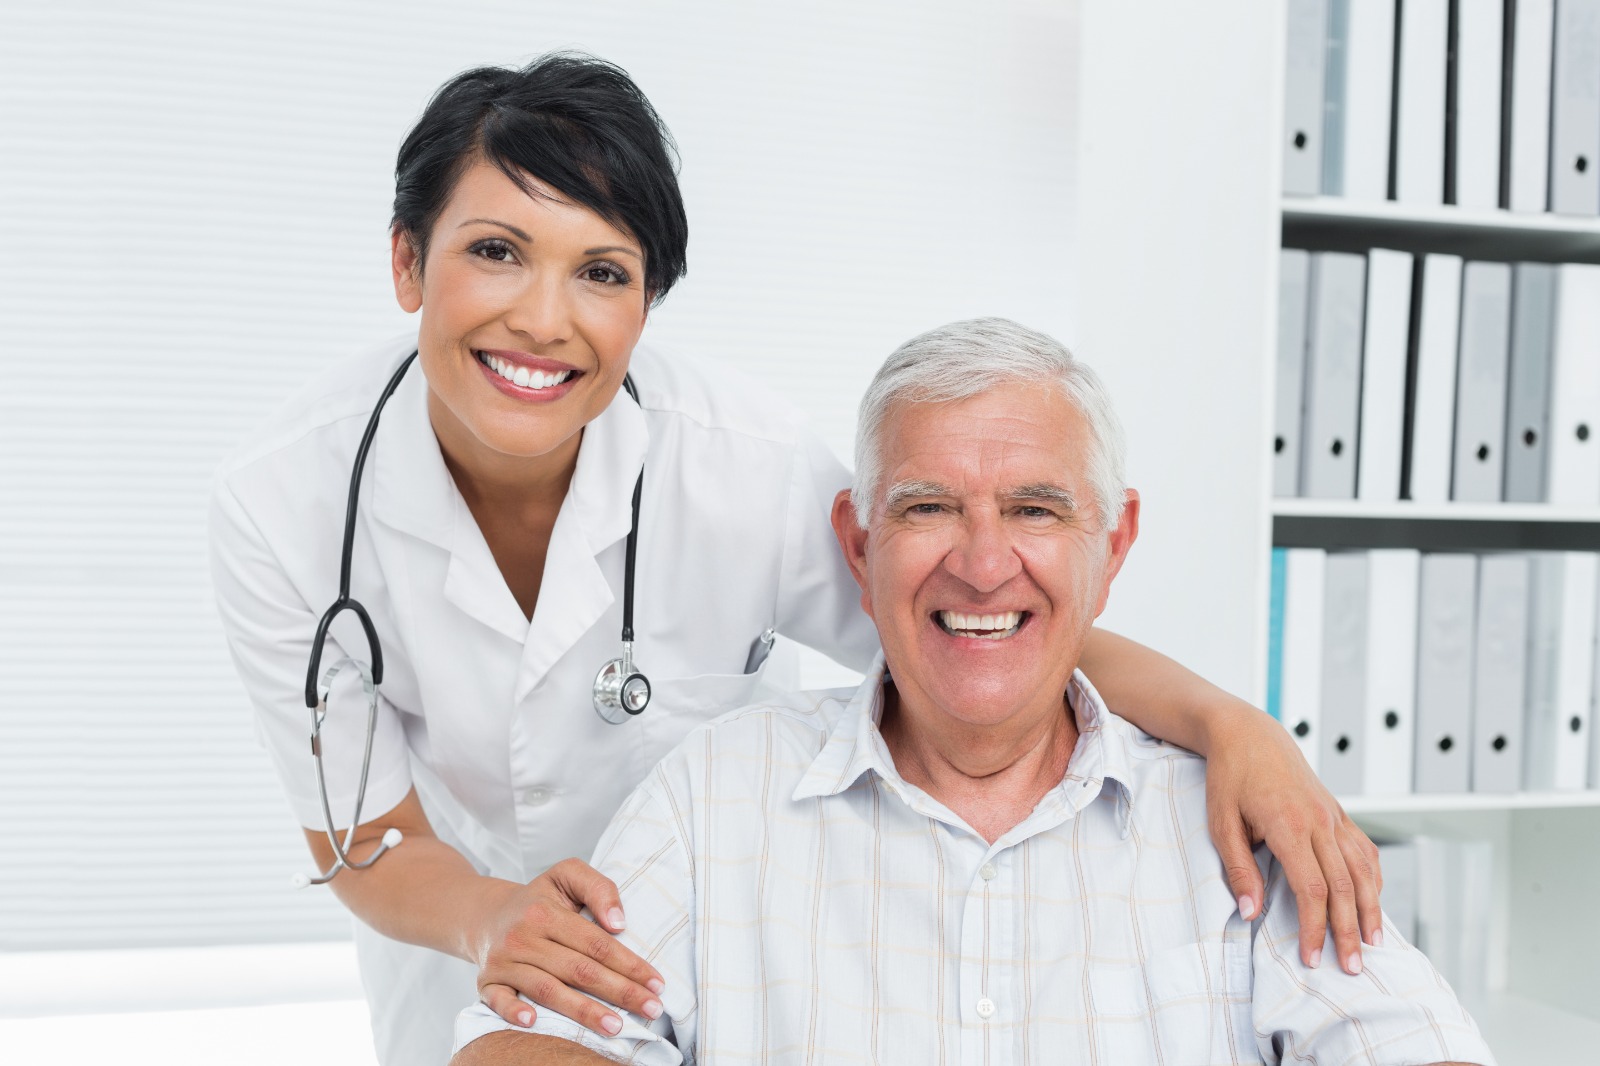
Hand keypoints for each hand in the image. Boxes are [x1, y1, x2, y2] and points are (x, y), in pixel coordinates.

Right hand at [470, 858, 665, 1036]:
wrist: (488, 915)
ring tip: (617, 1026)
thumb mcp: (567, 875)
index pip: (596, 943)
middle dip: (620, 992)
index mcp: (545, 911)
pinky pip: (498, 1000)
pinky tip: (534, 1023)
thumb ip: (599, 888)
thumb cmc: (540, 899)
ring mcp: (503, 962)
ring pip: (548, 990)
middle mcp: (522, 937)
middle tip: (652, 1009)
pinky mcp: (486, 982)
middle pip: (578, 970)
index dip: (629, 964)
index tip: (657, 983)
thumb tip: (618, 922)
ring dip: (584, 1012)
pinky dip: (512, 1012)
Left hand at [1205, 704, 1382, 974]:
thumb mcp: (1221, 823)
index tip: (1311, 956)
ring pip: (1363, 869)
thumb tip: (1251, 912)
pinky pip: (1363, 850)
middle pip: (1344, 886)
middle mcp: (1319, 821)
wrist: (1248, 733)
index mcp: (1289, 825)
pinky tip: (1373, 900)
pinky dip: (1373, 878)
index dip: (1315, 927)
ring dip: (1370, 909)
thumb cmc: (1230, 777)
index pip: (1312, 888)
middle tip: (1351, 968)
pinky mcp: (1338, 811)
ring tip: (1372, 943)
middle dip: (1348, 931)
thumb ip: (1238, 869)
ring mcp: (1333, 815)